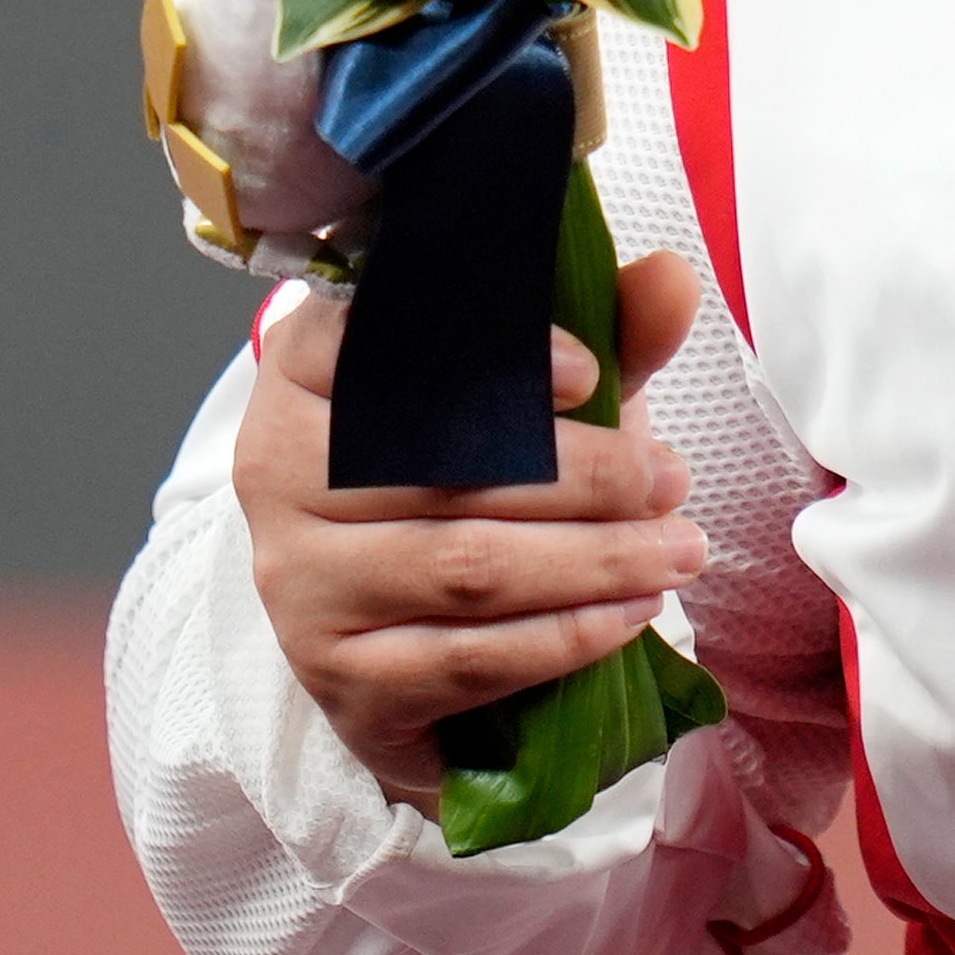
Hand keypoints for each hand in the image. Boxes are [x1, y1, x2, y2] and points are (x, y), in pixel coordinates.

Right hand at [237, 251, 710, 807]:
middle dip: (584, 476)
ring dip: (593, 561)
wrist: (412, 639)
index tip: (587, 375)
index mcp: (306, 373)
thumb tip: (672, 277)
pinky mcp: (336, 677)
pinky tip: (630, 614)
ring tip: (678, 550)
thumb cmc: (476, 483)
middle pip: (445, 468)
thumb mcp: (539, 401)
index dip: (482, 356)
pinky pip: (464, 658)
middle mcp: (276, 471)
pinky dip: (562, 637)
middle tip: (671, 478)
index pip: (373, 341)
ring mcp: (299, 582)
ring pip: (464, 567)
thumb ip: (605, 336)